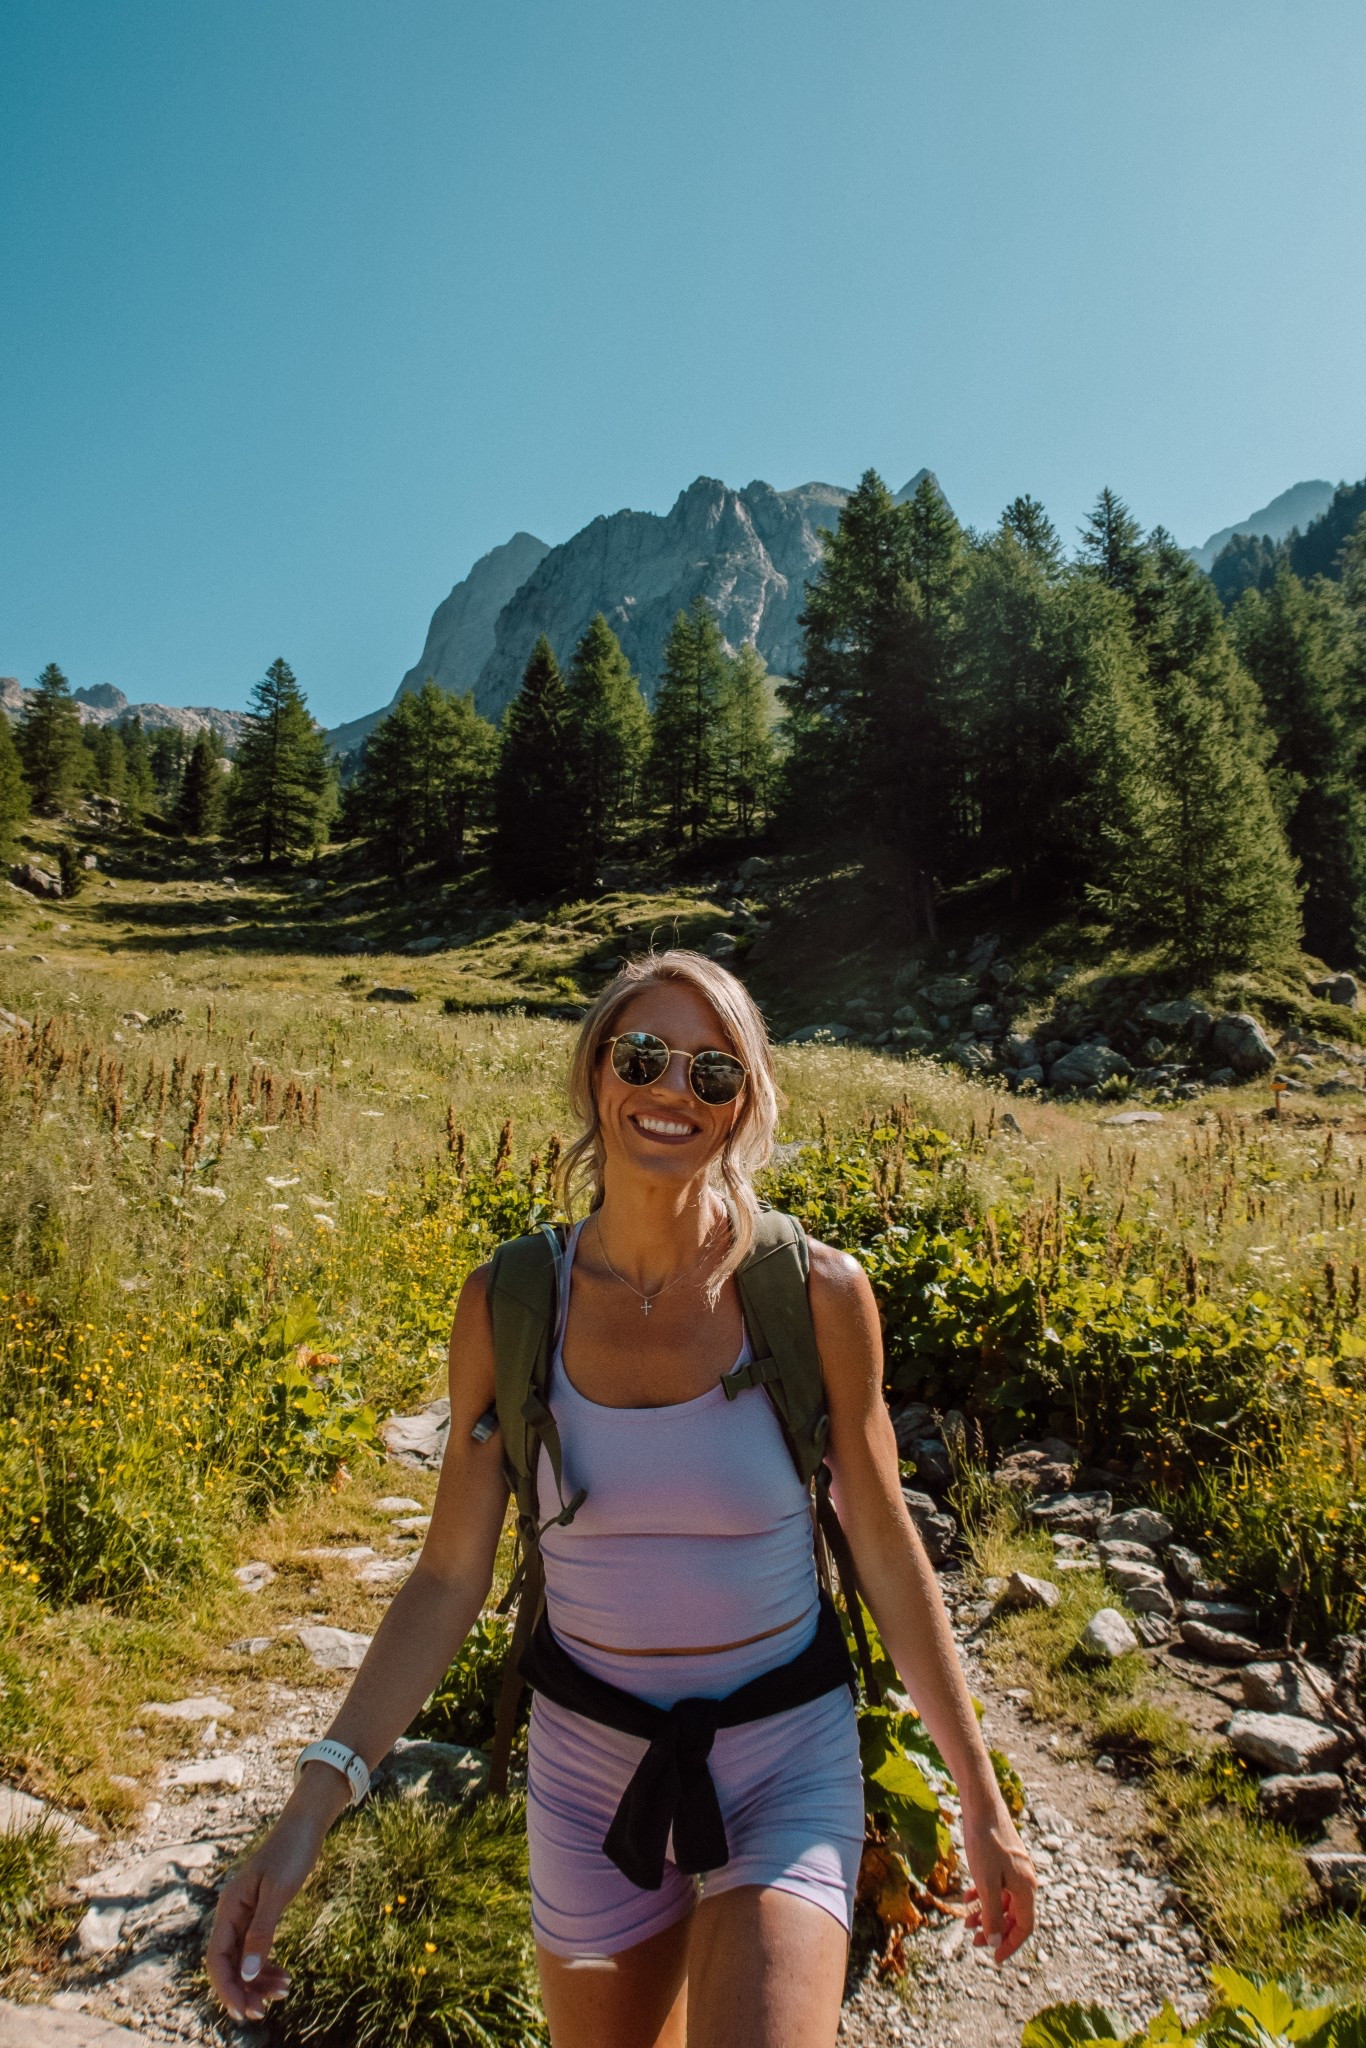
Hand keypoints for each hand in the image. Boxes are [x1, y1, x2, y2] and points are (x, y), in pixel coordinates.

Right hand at [205, 1811, 324, 2021]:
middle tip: (264, 2013)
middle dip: (243, 1990)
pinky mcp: (260, 1914)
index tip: (243, 2012)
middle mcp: (232, 1913)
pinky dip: (266, 1966)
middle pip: (228, 1963)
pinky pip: (255, 1949)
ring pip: (243, 1959)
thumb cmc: (291, 1852)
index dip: (226, 1988)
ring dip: (258, 1981)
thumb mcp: (278, 1892)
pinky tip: (284, 1977)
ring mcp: (245, 1915)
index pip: (217, 1958)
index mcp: (229, 1907)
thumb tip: (247, 1974)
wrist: (306, 1825)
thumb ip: (261, 1932)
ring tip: (284, 1993)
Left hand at [960, 1790, 1035, 1964]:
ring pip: (1004, 1901)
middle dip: (995, 1930)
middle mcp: (1025, 1880)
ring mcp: (1016, 1868)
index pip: (1025, 1927)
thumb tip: (994, 1940)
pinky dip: (984, 1895)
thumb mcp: (986, 1884)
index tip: (994, 1957)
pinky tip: (967, 1898)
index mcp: (1026, 1888)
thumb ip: (991, 1914)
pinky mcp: (1005, 1859)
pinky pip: (998, 1886)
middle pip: (1014, 1916)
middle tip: (974, 1941)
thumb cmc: (984, 1844)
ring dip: (987, 1914)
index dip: (1010, 1944)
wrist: (982, 1806)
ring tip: (966, 1922)